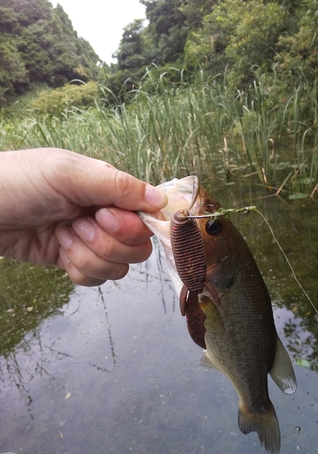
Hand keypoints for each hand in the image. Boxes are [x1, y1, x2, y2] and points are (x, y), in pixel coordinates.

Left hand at [0, 148, 166, 285]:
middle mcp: (106, 216)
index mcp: (110, 189)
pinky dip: (79, 269)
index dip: (131, 226)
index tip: (104, 217)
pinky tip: (60, 250)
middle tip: (78, 225)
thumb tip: (162, 200)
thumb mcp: (69, 174)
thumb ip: (118, 186)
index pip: (147, 217)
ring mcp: (91, 241)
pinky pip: (96, 279)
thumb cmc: (19, 181)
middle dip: (107, 243)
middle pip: (137, 248)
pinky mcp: (74, 261)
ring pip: (118, 268)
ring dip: (89, 256)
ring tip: (63, 236)